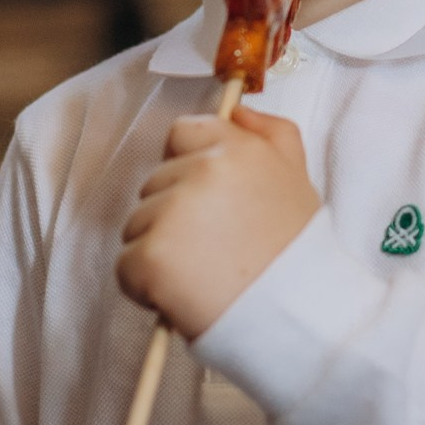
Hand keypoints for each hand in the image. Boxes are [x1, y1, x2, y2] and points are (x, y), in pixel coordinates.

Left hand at [116, 105, 320, 338]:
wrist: (297, 315)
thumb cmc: (297, 251)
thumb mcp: (297, 176)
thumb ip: (271, 132)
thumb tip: (236, 109)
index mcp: (236, 148)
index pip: (181, 134)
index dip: (189, 168)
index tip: (209, 203)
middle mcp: (203, 170)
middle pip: (156, 184)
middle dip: (174, 216)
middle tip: (215, 249)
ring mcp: (172, 212)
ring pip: (138, 224)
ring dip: (161, 250)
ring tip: (203, 274)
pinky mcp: (151, 256)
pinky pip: (127, 265)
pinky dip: (146, 286)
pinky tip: (184, 295)